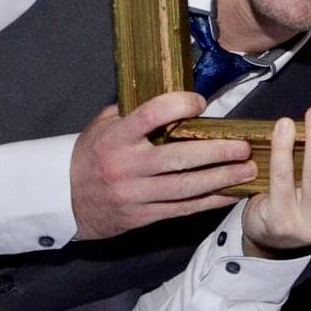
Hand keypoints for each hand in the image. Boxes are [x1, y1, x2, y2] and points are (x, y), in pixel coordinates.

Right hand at [69, 91, 256, 240]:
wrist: (62, 200)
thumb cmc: (90, 154)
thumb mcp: (103, 126)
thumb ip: (134, 111)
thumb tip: (174, 95)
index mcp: (116, 137)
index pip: (151, 114)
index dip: (179, 105)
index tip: (201, 102)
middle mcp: (126, 166)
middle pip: (178, 158)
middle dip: (217, 152)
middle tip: (244, 146)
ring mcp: (134, 194)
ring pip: (185, 188)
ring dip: (221, 178)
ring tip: (249, 170)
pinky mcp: (141, 215)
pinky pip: (181, 209)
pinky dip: (209, 202)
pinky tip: (231, 193)